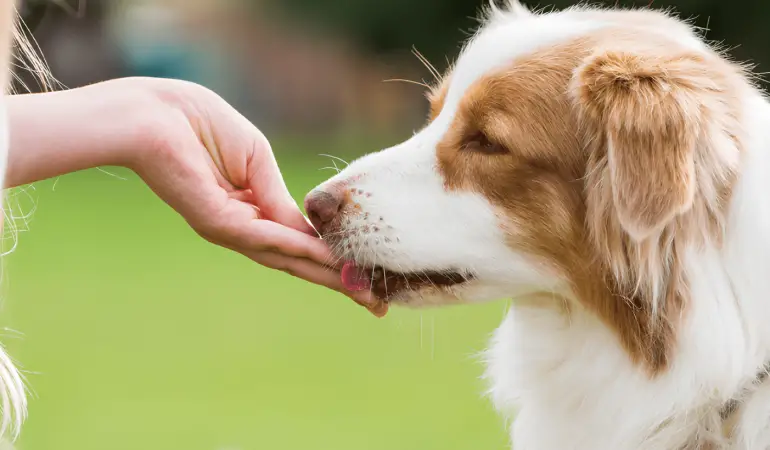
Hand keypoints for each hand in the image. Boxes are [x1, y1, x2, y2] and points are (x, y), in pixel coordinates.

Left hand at [6, 77, 383, 315]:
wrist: (153, 113)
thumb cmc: (200, 125)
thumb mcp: (256, 160)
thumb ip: (279, 196)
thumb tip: (308, 230)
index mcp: (250, 211)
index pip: (297, 243)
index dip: (332, 259)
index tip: (366, 277)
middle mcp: (241, 228)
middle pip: (295, 262)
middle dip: (336, 281)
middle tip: (375, 305)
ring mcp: (228, 228)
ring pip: (284, 258)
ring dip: (325, 273)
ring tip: (361, 290)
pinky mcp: (215, 221)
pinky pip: (264, 237)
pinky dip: (297, 248)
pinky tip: (325, 258)